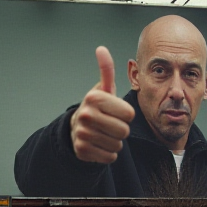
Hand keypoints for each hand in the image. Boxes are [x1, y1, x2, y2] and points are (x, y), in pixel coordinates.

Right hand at [69, 46, 134, 163]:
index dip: (126, 114)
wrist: (76, 129)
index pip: (129, 114)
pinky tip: (100, 144)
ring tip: (104, 134)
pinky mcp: (82, 150)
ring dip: (115, 142)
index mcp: (94, 98)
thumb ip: (106, 70)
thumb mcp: (103, 89)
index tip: (114, 112)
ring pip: (118, 145)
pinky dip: (108, 153)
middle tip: (110, 124)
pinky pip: (110, 157)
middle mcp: (85, 115)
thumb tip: (101, 49)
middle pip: (124, 131)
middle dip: (121, 130)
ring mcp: (82, 134)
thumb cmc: (97, 108)